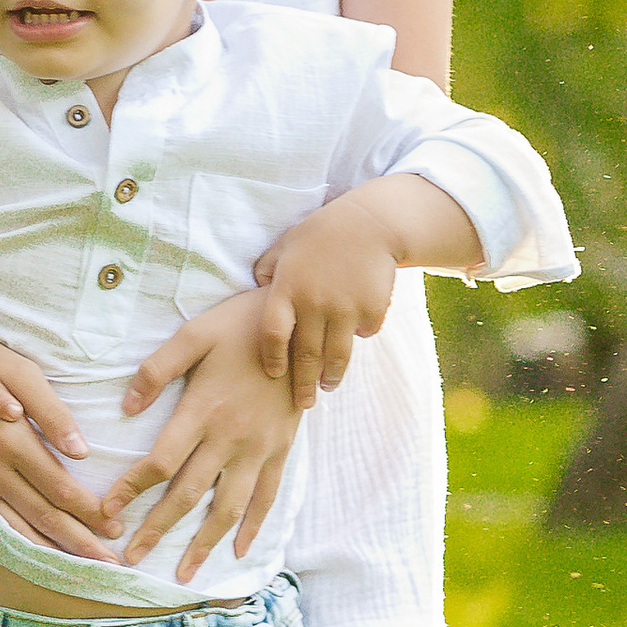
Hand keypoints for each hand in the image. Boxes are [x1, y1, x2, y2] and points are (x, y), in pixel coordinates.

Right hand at [0, 334, 124, 560]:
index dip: (90, 512)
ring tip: (78, 567)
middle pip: (42, 515)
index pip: (60, 488)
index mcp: (11, 441)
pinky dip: (11, 541)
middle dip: (79, 540)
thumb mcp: (19, 372)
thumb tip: (81, 451)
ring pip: (14, 525)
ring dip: (48, 548)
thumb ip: (51, 412)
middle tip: (109, 562)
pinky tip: (28, 554)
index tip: (116, 529)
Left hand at [107, 285, 304, 580]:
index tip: (107, 511)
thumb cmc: (240, 325)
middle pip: (188, 494)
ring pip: (228, 507)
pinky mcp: (281, 449)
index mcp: (203, 410)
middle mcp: (230, 437)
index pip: (160, 462)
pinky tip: (237, 551)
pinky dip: (253, 527)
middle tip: (131, 560)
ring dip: (204, 543)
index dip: (130, 489)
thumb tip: (125, 409)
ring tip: (183, 573)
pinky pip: (267, 497)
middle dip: (156, 529)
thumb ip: (156, 370)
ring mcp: (259, 448)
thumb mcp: (194, 334)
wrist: (304, 324)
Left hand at [251, 191, 401, 408]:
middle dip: (303, 385)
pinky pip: (363, 335)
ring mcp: (345, 309)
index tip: (274, 374)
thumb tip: (255, 295)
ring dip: (331, 377)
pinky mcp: (371, 310)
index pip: (272, 336)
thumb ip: (266, 272)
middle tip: (304, 403)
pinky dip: (358, 339)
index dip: (272, 359)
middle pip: (305, 356)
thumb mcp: (284, 247)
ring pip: (336, 356)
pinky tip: (353, 345)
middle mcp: (314, 304)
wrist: (369, 224)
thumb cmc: (319, 234)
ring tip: (327, 387)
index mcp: (287, 290)